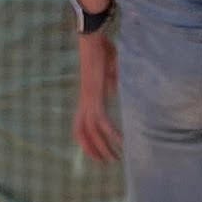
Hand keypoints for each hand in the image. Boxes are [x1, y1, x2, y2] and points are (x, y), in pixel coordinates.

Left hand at [75, 31, 119, 165]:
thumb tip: (113, 90)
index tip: (94, 153)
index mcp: (85, 97)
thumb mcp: (106, 71)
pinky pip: (103, 122)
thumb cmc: (101, 50)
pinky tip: (122, 142)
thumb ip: (108, 83)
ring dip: (103, 147)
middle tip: (106, 163)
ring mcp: (88, 100)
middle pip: (83, 134)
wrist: (93, 38)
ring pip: (92, 132)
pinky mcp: (95, 97)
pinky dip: (112, 134)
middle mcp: (84, 101)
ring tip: (115, 158)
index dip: (84, 142)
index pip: (78, 126)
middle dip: (93, 151)